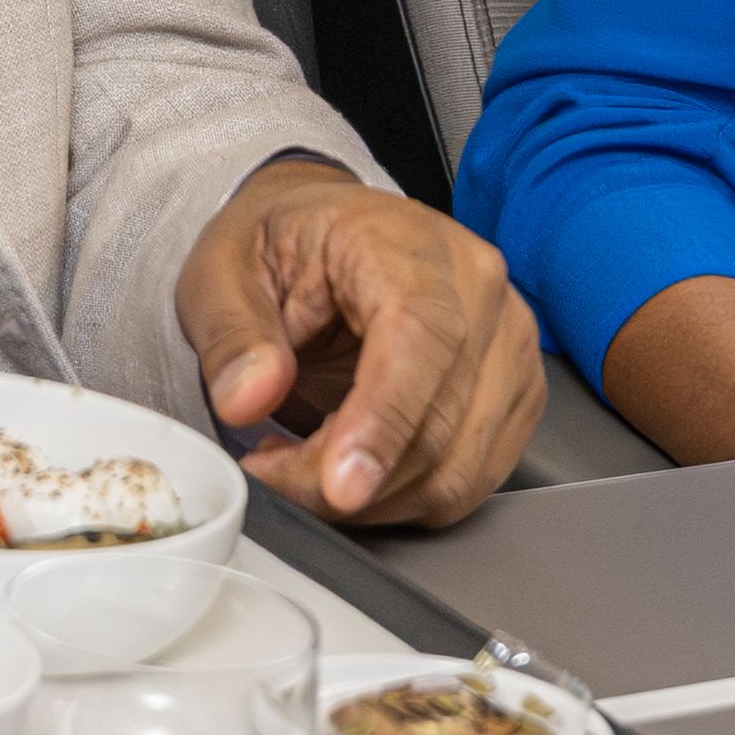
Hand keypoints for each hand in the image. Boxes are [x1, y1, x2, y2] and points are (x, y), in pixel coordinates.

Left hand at [178, 165, 545, 526]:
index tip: (340, 486)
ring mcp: (507, 344)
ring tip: (301, 462)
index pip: (420, 337)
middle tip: (269, 469)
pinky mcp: (514, 394)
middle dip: (340, 476)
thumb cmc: (285, 246)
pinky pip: (467, 483)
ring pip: (455, 470)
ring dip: (370, 497)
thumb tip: (249, 397)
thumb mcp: (219, 273)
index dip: (383, 421)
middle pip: (436, 422)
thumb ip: (232, 334)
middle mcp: (478, 289)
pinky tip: (350, 464)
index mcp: (406, 242)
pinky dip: (400, 498)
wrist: (327, 237)